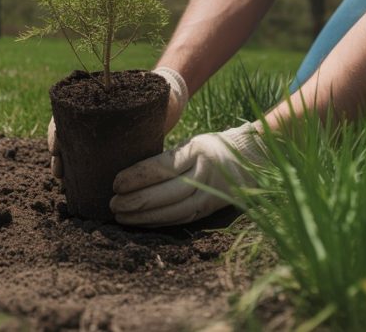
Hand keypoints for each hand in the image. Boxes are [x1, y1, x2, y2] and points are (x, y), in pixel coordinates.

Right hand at [47, 67, 187, 177]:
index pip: (65, 114)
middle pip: (65, 136)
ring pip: (73, 151)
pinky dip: (80, 174)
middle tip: (58, 173)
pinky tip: (77, 188)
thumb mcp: (148, 89)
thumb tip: (150, 86)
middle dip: (58, 156)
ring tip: (63, 184)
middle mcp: (90, 118)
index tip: (56, 148)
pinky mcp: (109, 149)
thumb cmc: (153, 90)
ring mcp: (97, 134)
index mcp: (91, 100)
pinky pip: (89, 161)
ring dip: (65, 167)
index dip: (57, 132)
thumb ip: (148, 88)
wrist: (165, 101)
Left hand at [110, 122, 263, 226]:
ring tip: (122, 216)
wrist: (253, 158)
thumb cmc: (212, 147)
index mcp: (198, 149)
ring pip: (175, 210)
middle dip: (137, 201)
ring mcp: (211, 192)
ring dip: (145, 217)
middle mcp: (205, 171)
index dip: (137, 177)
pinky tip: (142, 223)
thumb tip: (131, 172)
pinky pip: (183, 219)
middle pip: (167, 192)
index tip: (115, 183)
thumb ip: (170, 157)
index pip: (162, 166)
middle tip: (113, 204)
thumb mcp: (193, 143)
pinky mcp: (213, 208)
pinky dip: (160, 222)